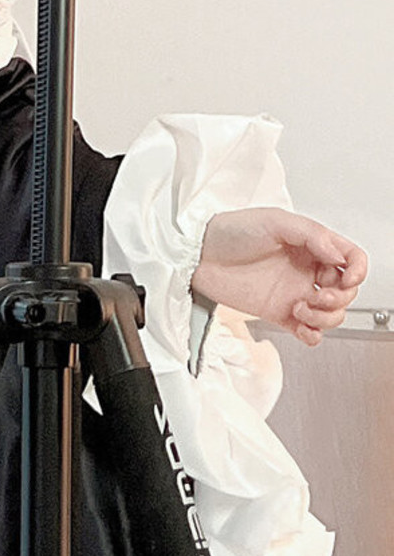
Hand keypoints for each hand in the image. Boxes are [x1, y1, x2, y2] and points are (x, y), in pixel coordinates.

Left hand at [190, 207, 366, 346]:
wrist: (198, 255)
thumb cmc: (230, 231)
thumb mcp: (273, 221)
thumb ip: (310, 234)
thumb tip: (337, 253)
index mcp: (309, 245)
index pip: (350, 258)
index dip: (357, 270)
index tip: (346, 278)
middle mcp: (305, 269)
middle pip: (346, 291)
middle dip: (339, 298)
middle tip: (318, 295)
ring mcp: (293, 292)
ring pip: (331, 314)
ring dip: (325, 317)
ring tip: (302, 309)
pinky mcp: (279, 312)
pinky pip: (309, 332)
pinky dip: (313, 334)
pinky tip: (301, 325)